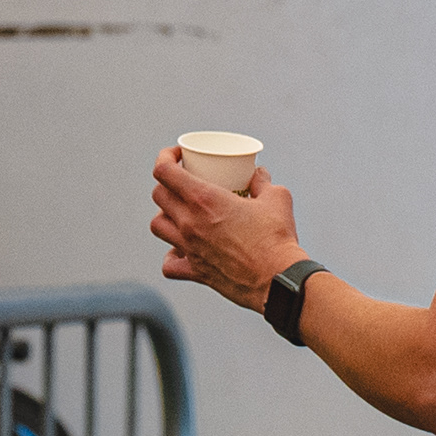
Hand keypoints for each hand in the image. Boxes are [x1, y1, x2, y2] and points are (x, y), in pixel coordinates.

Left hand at [148, 149, 304, 315]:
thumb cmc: (277, 237)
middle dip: (167, 183)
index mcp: (204, 199)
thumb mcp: (276, 198)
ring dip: (165, 215)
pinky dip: (171, 256)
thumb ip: (263, 182)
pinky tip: (182, 251)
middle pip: (158, 195)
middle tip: (184, 182)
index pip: (164, 171)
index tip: (179, 156)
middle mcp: (190, 222)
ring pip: (157, 226)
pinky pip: (169, 264)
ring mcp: (189, 248)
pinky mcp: (195, 272)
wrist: (278, 279)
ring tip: (180, 213)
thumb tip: (259, 174)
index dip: (165, 157)